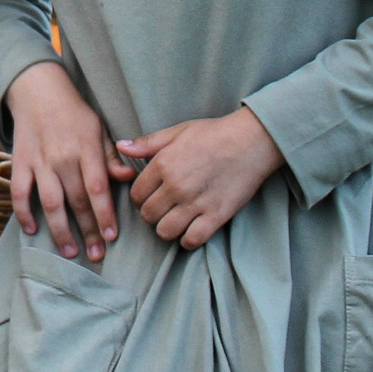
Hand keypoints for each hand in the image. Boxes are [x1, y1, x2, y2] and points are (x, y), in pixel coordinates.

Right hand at [2, 61, 131, 261]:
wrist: (38, 91)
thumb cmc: (75, 113)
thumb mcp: (99, 128)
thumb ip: (111, 155)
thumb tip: (127, 177)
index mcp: (86, 148)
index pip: (97, 188)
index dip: (105, 214)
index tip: (112, 236)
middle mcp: (62, 157)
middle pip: (77, 201)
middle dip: (88, 231)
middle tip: (96, 255)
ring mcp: (39, 161)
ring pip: (50, 203)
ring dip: (60, 230)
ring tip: (69, 252)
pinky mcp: (20, 162)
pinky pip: (19, 193)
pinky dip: (24, 213)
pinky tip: (33, 230)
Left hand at [119, 107, 283, 249]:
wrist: (251, 141)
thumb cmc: (214, 133)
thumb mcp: (177, 131)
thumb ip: (147, 143)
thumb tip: (121, 146)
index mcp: (163, 164)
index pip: (136, 194)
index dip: (140, 197)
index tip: (150, 195)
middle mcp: (176, 186)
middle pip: (148, 215)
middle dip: (152, 214)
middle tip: (162, 208)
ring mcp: (196, 203)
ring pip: (165, 231)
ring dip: (167, 228)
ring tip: (175, 220)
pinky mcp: (216, 216)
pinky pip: (192, 240)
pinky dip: (188, 240)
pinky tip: (191, 230)